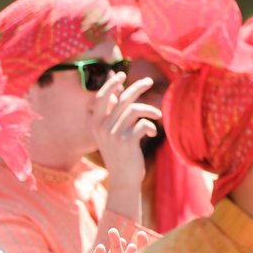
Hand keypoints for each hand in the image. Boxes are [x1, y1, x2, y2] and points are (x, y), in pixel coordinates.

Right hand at [93, 74, 161, 218]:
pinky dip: (151, 126)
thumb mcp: (111, 133)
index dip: (110, 84)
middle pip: (122, 98)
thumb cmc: (120, 154)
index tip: (120, 73)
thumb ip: (112, 112)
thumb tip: (116, 90)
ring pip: (135, 109)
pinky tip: (152, 133)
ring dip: (150, 110)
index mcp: (95, 123)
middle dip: (137, 87)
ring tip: (157, 115)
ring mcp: (113, 134)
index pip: (101, 97)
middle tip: (150, 81)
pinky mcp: (127, 142)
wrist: (123, 179)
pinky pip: (143, 124)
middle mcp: (102, 127)